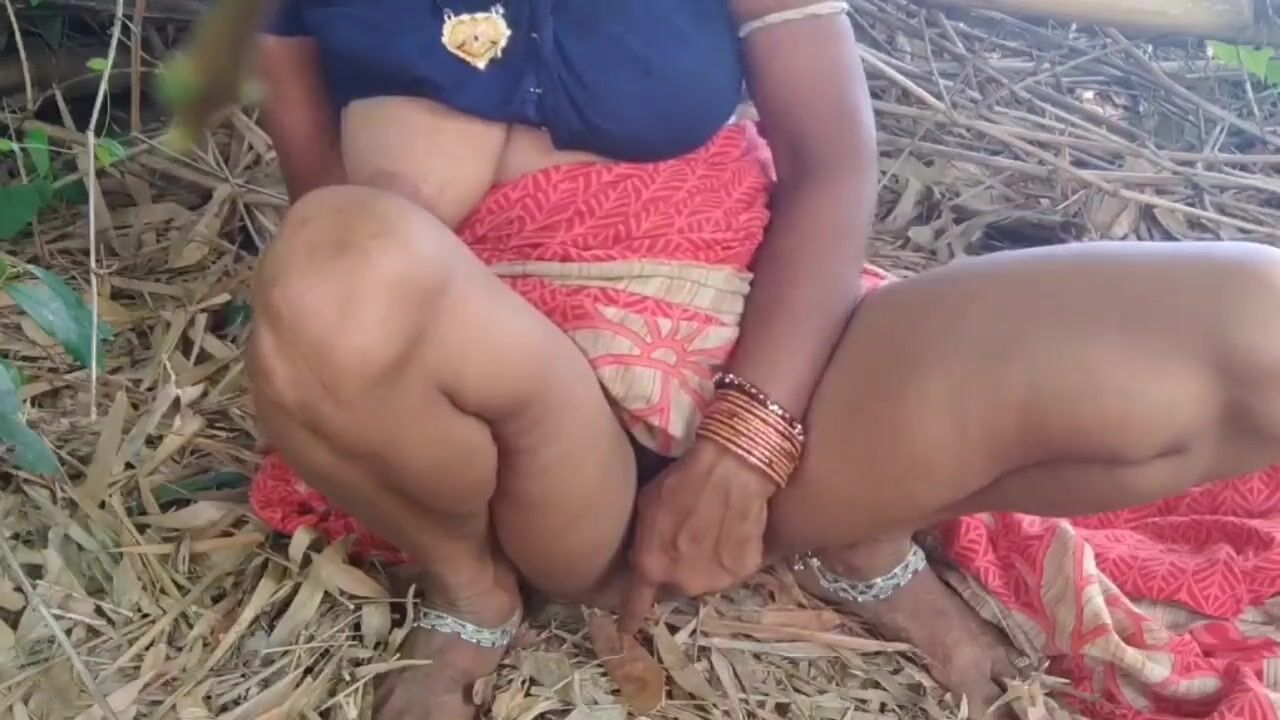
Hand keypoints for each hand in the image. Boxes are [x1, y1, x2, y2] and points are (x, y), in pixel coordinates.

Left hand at [619, 440, 777, 634]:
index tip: (626, 629)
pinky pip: (730, 569)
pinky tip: (729, 531)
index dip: (631, 617)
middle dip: (675, 571)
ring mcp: (716, 580)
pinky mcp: (744, 570)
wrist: (730, 469)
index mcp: (652, 566)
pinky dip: (728, 556)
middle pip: (675, 586)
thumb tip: (642, 557)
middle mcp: (683, 581)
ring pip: (703, 579)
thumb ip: (644, 541)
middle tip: (683, 543)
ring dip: (701, 565)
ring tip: (708, 533)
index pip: (636, 603)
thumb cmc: (682, 480)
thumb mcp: (646, 506)